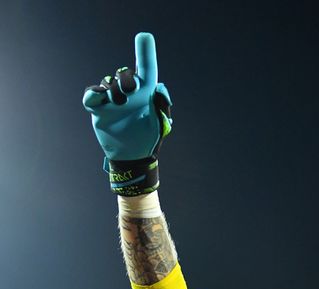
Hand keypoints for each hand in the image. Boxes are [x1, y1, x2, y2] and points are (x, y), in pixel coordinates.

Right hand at [83, 33, 171, 195]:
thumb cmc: (148, 140)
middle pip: (125, 74)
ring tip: (119, 104)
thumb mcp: (160, 125)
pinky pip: (91, 95)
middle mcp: (128, 93)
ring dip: (114, 91)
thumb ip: (162, 107)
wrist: (131, 157)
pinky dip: (95, 94)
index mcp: (146, 94)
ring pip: (109, 83)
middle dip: (127, 78)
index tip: (144, 36)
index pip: (147, 69)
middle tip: (132, 91)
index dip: (146, 52)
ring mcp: (112, 100)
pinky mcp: (98, 109)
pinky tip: (101, 99)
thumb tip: (159, 87)